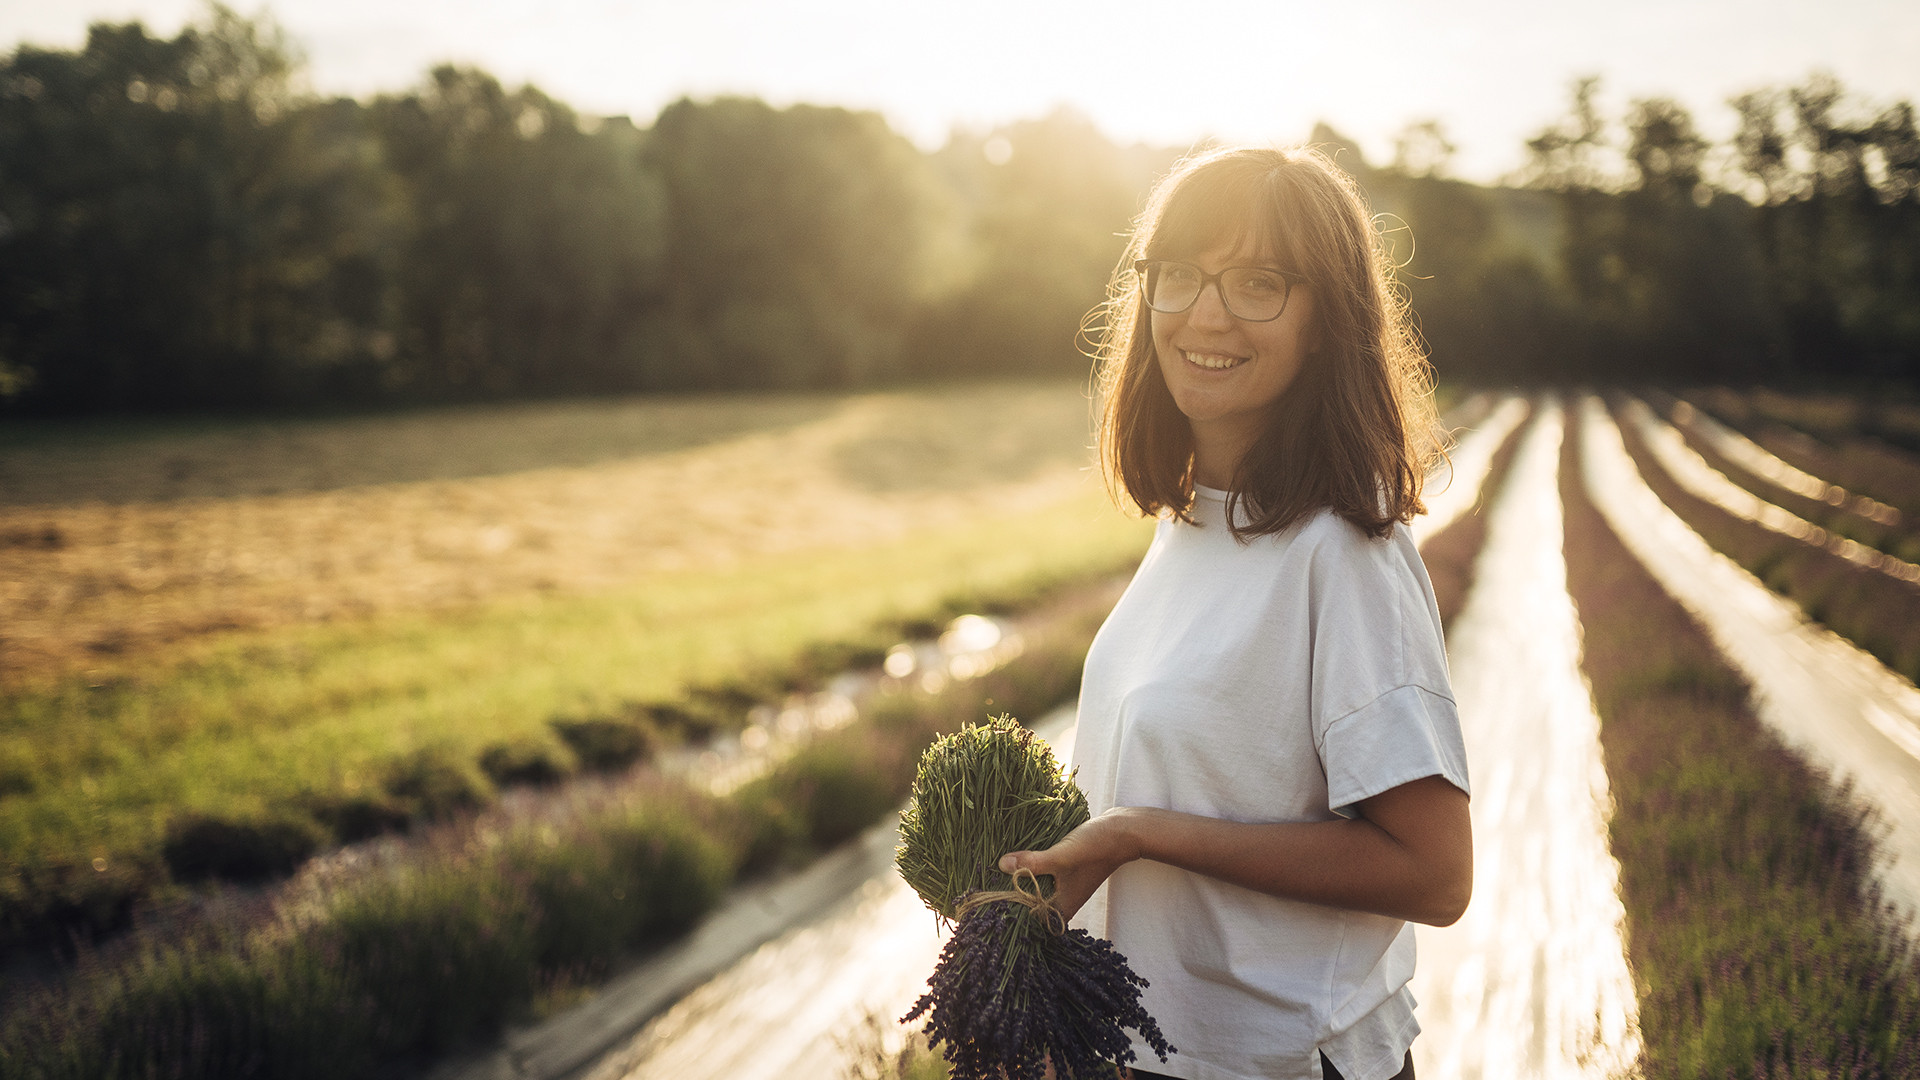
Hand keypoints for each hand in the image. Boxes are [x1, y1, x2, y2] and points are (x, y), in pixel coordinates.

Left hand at [998, 808, 1143, 919]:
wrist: (1123, 831)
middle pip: (1029, 905)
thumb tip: (1002, 865)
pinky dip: (1029, 869)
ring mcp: (1064, 887)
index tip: (987, 903)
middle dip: (1009, 895)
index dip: (1009, 914)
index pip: (1029, 920)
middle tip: (983, 884)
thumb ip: (1033, 862)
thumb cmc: (1096, 847)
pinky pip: (1041, 875)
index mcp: (1062, 908)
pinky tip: (1015, 858)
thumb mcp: (1061, 855)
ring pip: (1034, 888)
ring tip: (993, 871)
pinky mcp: (1065, 872)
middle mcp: (1062, 902)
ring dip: (1018, 880)